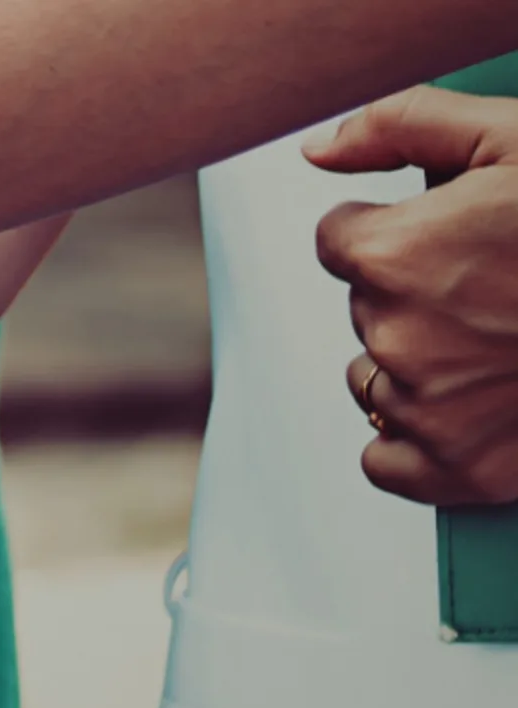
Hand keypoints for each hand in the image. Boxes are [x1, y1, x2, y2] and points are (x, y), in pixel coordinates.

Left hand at [307, 86, 517, 504]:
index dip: (397, 231)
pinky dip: (417, 441)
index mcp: (394, 256)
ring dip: (417, 364)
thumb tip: (321, 148)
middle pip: (366, 309)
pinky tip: (467, 409)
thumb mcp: (517, 140)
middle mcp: (398, 338)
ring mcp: (429, 410)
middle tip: (497, 287)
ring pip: (375, 379)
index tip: (451, 236)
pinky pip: (388, 462)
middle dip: (414, 294)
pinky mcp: (462, 469)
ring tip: (499, 343)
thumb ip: (404, 125)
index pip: (341, 241)